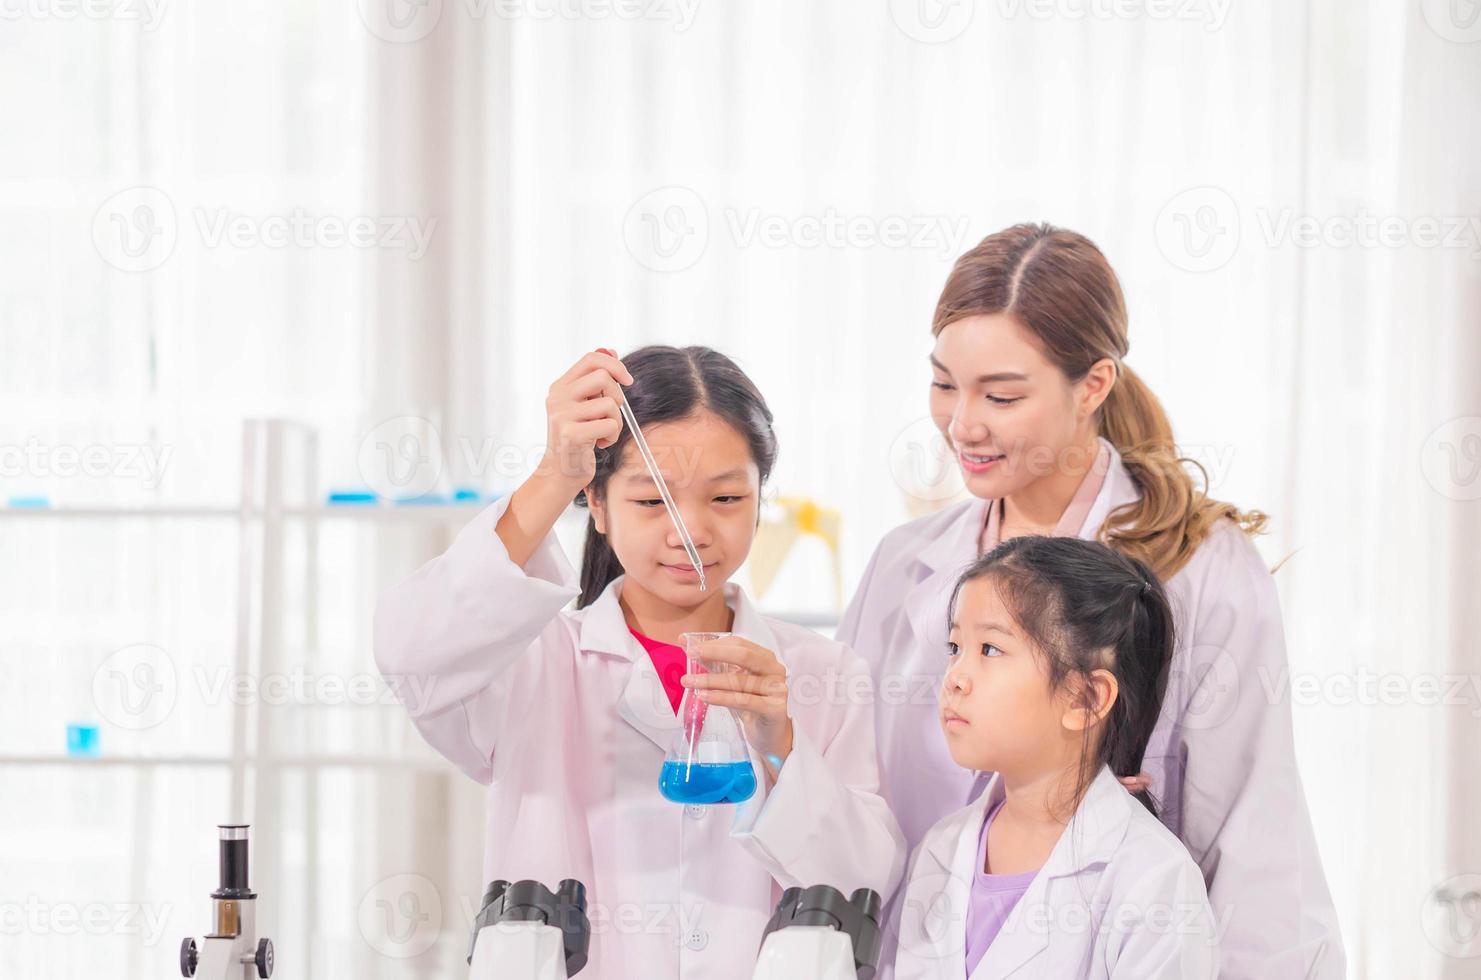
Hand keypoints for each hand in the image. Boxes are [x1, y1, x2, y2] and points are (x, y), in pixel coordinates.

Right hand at [537, 349, 632, 489]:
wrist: (560, 473)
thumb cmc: (577, 438)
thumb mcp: (583, 405)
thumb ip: (594, 380)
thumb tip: (611, 350)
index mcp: (559, 387)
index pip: (591, 359)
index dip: (615, 365)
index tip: (627, 381)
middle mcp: (557, 397)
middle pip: (603, 377)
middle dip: (617, 396)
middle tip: (609, 415)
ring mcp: (561, 415)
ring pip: (610, 403)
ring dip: (616, 421)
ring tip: (603, 433)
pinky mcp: (571, 434)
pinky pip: (609, 425)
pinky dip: (612, 437)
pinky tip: (599, 444)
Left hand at [681, 636, 793, 764]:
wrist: (767, 734)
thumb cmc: (749, 704)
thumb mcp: (732, 681)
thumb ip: (715, 664)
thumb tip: (688, 646)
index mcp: (765, 657)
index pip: (739, 644)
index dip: (714, 643)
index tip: (690, 645)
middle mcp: (774, 669)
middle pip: (743, 655)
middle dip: (714, 653)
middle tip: (690, 654)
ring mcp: (777, 689)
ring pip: (740, 681)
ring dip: (711, 679)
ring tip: (689, 681)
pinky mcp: (774, 709)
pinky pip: (744, 701)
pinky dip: (721, 697)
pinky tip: (703, 696)